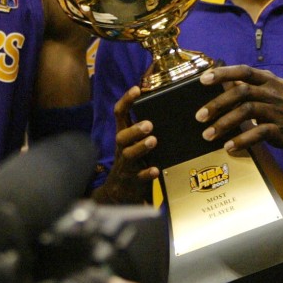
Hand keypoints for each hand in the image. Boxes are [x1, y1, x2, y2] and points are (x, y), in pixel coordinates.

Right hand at [93, 87, 159, 203]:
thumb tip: (162, 107)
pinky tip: (155, 170)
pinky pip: (139, 177)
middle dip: (134, 129)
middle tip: (148, 124)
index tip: (136, 89)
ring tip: (153, 140)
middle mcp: (122, 149)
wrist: (119, 193)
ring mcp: (127, 166)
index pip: (120, 115)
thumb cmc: (132, 162)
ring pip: (129, 155)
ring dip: (140, 147)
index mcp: (124, 136)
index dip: (126, 101)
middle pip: (121, 137)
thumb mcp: (134, 143)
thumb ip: (142, 129)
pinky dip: (147, 173)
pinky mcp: (133, 181)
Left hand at [195, 65, 282, 152]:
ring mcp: (276, 111)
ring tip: (208, 135)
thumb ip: (252, 84)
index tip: (203, 79)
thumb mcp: (276, 86)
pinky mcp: (281, 130)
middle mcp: (271, 93)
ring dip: (224, 124)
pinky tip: (229, 147)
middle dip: (217, 104)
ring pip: (247, 112)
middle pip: (240, 92)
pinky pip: (259, 133)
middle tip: (199, 116)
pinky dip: (242, 140)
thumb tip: (227, 80)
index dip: (223, 73)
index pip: (243, 71)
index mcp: (268, 80)